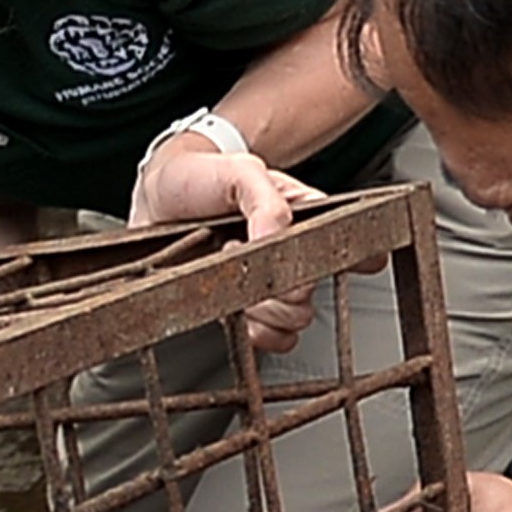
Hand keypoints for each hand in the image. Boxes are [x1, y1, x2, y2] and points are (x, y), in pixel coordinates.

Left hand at [129, 122, 328, 352]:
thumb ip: (265, 200)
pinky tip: (232, 303)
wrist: (157, 196)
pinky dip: (255, 330)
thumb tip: (278, 238)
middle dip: (280, 284)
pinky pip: (270, 339)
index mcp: (307, 220)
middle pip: (314, 294)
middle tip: (245, 255)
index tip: (308, 257)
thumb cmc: (202, 177)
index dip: (348, 260)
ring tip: (230, 270)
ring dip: (261, 304)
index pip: (354, 245)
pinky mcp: (241, 307)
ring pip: (294, 319)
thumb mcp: (239, 172)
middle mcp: (293, 255)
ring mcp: (268, 284)